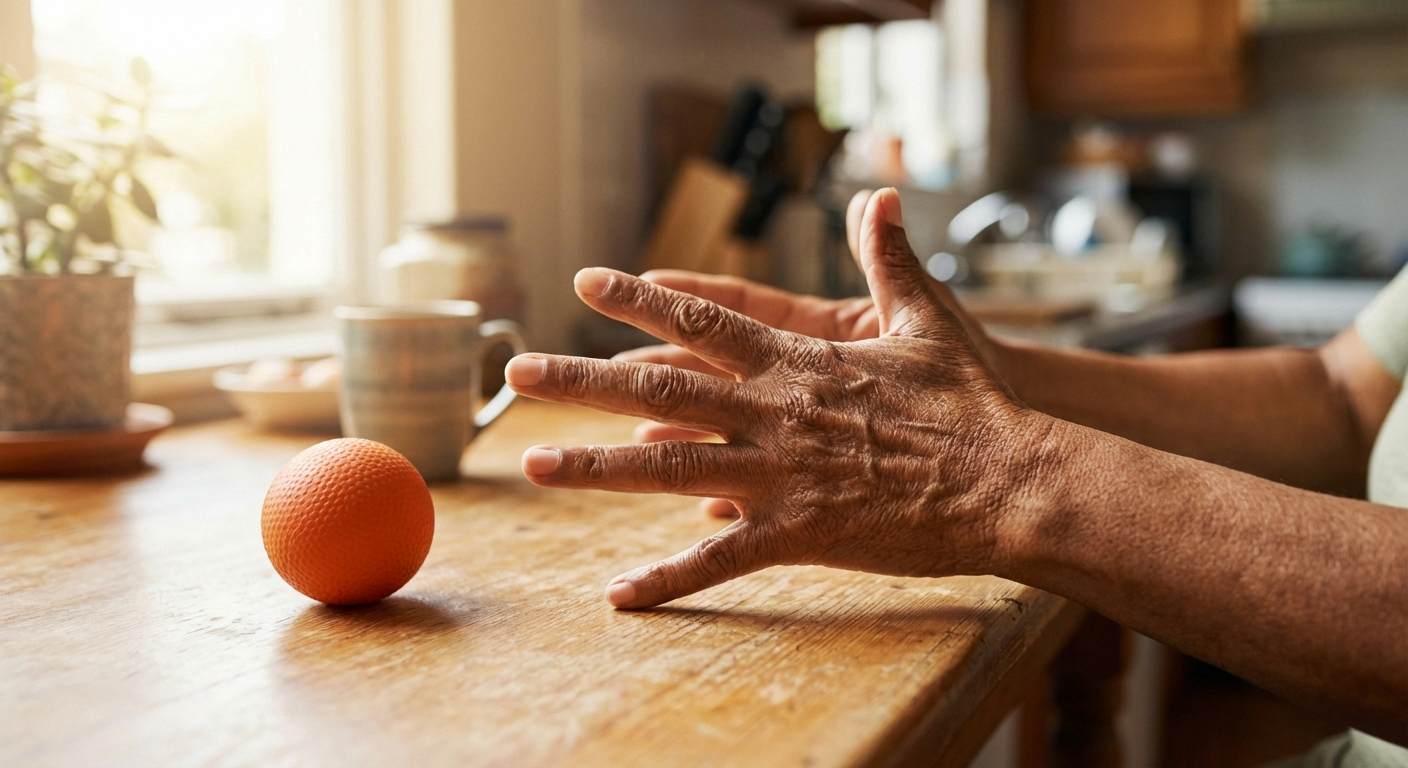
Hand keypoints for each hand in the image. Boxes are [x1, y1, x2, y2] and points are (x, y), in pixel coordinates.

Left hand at [504, 188, 1048, 608]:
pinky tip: (619, 595)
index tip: (586, 282)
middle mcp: (775, 412)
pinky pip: (719, 558)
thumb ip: (889, 260)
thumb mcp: (929, 320)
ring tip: (534, 463)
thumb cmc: (974, 401)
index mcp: (798, 361)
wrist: (1011, 479)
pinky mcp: (799, 534)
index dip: (641, 299)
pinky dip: (668, 578)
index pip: (703, 323)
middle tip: (516, 372)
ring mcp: (780, 474)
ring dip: (595, 466)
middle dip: (581, 381)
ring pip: (667, 466)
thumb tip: (880, 197)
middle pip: (659, 390)